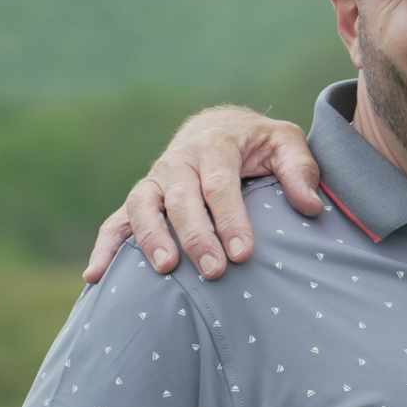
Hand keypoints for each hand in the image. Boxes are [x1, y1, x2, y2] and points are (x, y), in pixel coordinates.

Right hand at [85, 105, 323, 283]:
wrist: (218, 129)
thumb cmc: (258, 144)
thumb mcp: (286, 144)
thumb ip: (300, 170)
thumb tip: (310, 206)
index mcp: (214, 144)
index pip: (220, 184)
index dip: (231, 219)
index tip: (244, 252)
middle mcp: (178, 161)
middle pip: (182, 200)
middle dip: (197, 236)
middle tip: (215, 271)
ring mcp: (154, 181)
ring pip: (143, 206)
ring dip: (151, 238)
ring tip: (166, 269)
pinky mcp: (141, 200)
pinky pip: (115, 222)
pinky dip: (104, 248)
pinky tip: (96, 277)